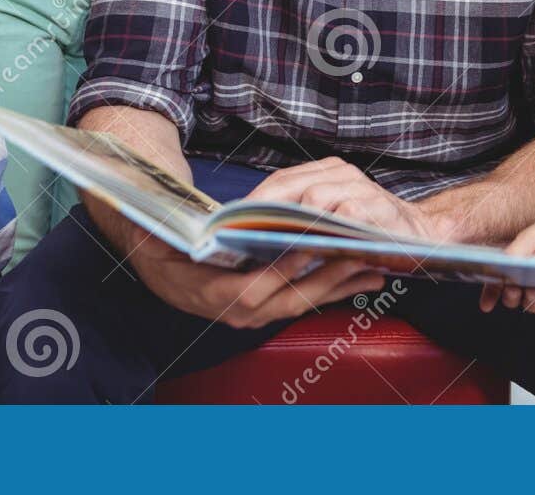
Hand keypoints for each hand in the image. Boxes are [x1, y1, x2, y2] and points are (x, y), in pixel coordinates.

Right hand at [123, 226, 383, 328]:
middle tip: (359, 256)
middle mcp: (239, 312)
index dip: (283, 270)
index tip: (312, 245)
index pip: (254, 289)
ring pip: (304, 302)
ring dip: (340, 287)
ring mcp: (256, 314)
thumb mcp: (164, 239)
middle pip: (290, 299)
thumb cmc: (164, 246)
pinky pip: (306, 299)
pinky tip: (362, 276)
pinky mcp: (270, 306)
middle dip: (327, 280)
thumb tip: (199, 221)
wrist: (160, 266)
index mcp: (214, 296)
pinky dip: (334, 289)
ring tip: (374, 271)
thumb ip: (182, 233)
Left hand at [247, 157, 444, 241]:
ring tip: (266, 242)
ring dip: (290, 222)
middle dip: (262, 211)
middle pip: (289, 186)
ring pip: (312, 198)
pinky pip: (340, 215)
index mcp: (328, 172)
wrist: (423, 235)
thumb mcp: (335, 218)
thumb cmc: (372, 230)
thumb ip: (304, 219)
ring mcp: (358, 187)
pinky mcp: (373, 207)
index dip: (253, 202)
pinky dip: (322, 230)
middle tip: (238, 233)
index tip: (229, 222)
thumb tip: (253, 230)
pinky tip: (305, 247)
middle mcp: (341, 173)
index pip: (279, 182)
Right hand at [478, 208, 534, 316]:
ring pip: (530, 306)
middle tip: (515, 289)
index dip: (490, 295)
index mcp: (517, 263)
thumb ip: (513, 253)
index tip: (486, 306)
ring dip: (529, 301)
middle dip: (510, 298)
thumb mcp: (529, 237)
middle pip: (511, 298)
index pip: (498, 282)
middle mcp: (528, 277)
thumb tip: (500, 268)